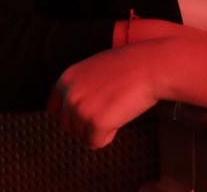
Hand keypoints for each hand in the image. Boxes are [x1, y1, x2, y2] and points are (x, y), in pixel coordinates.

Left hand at [49, 44, 165, 148]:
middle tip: (108, 109)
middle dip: (86, 123)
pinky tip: (121, 118)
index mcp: (67, 78)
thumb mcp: (96, 67)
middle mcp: (69, 95)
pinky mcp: (95, 124)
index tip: (86, 112)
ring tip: (117, 110)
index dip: (71, 114)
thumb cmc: (131, 64)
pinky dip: (109, 136)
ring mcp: (80, 110)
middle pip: (68, 125)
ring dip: (98, 129)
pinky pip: (96, 143)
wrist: (151, 66)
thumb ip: (81, 83)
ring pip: (82, 135)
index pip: (54, 109)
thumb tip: (76, 102)